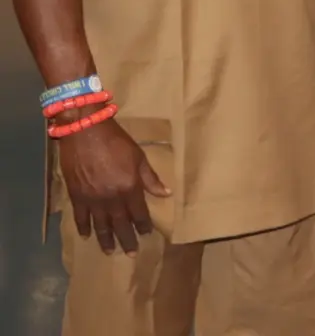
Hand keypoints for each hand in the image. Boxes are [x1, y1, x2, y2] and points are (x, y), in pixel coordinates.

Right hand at [56, 116, 170, 254]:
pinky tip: (87, 236)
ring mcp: (92, 199)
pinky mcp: (76, 195)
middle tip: (131, 254)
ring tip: (109, 251)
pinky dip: (83, 227)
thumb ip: (150, 178)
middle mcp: (112, 198)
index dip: (143, 225)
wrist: (85, 132)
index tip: (146, 235)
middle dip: (126, 239)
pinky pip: (80, 217)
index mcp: (130, 188)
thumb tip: (166, 193)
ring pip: (100, 224)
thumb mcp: (139, 157)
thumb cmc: (116, 142)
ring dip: (105, 239)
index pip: (139, 213)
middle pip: (120, 224)